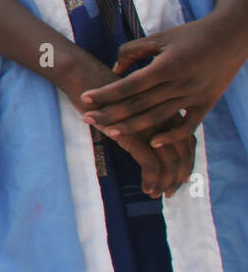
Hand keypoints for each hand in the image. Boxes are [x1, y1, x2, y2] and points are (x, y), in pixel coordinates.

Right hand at [61, 49, 189, 197]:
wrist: (85, 77)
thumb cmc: (102, 90)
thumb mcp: (129, 101)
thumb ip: (141, 115)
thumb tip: (145, 135)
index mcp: (166, 108)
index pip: (187, 140)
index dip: (187, 161)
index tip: (181, 176)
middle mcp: (165, 118)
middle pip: (184, 154)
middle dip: (180, 176)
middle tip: (171, 192)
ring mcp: (151, 126)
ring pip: (171, 163)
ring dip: (167, 183)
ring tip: (158, 194)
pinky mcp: (135, 135)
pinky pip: (152, 165)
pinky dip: (152, 180)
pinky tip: (147, 189)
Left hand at [82, 17, 247, 148]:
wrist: (233, 36)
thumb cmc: (191, 34)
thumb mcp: (160, 37)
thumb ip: (132, 51)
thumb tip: (114, 71)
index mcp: (165, 66)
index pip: (129, 85)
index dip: (106, 93)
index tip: (85, 98)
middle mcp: (179, 84)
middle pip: (139, 105)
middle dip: (110, 113)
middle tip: (87, 118)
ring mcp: (194, 96)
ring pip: (158, 118)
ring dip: (132, 127)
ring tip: (108, 132)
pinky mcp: (207, 104)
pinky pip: (188, 126)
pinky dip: (171, 136)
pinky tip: (153, 144)